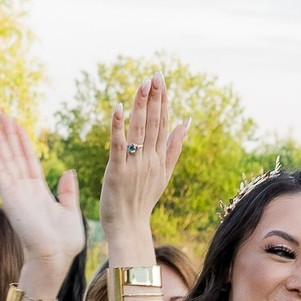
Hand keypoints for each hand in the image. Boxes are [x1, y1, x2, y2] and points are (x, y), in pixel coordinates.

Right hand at [0, 116, 86, 273]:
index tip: (15, 122)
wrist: (56, 257)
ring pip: (5, 159)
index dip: (21, 139)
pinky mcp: (11, 198)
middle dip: (6, 133)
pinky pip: (0, 172)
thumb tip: (68, 171)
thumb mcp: (71, 210)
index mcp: (39, 190)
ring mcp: (16, 192)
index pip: (28, 158)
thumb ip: (67, 191)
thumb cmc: (64, 242)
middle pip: (14, 154)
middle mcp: (24, 188)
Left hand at [98, 78, 189, 261]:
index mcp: (159, 158)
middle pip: (154, 123)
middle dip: (154, 97)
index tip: (161, 80)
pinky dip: (117, 126)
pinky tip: (117, 108)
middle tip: (155, 74)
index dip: (162, 101)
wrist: (129, 227)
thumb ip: (173, 148)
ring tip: (142, 84)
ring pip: (139, 130)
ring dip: (141, 106)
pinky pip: (118, 145)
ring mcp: (134, 165)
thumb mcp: (163, 174)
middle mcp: (149, 159)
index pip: (163, 123)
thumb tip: (184, 122)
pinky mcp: (116, 171)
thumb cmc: (142, 201)